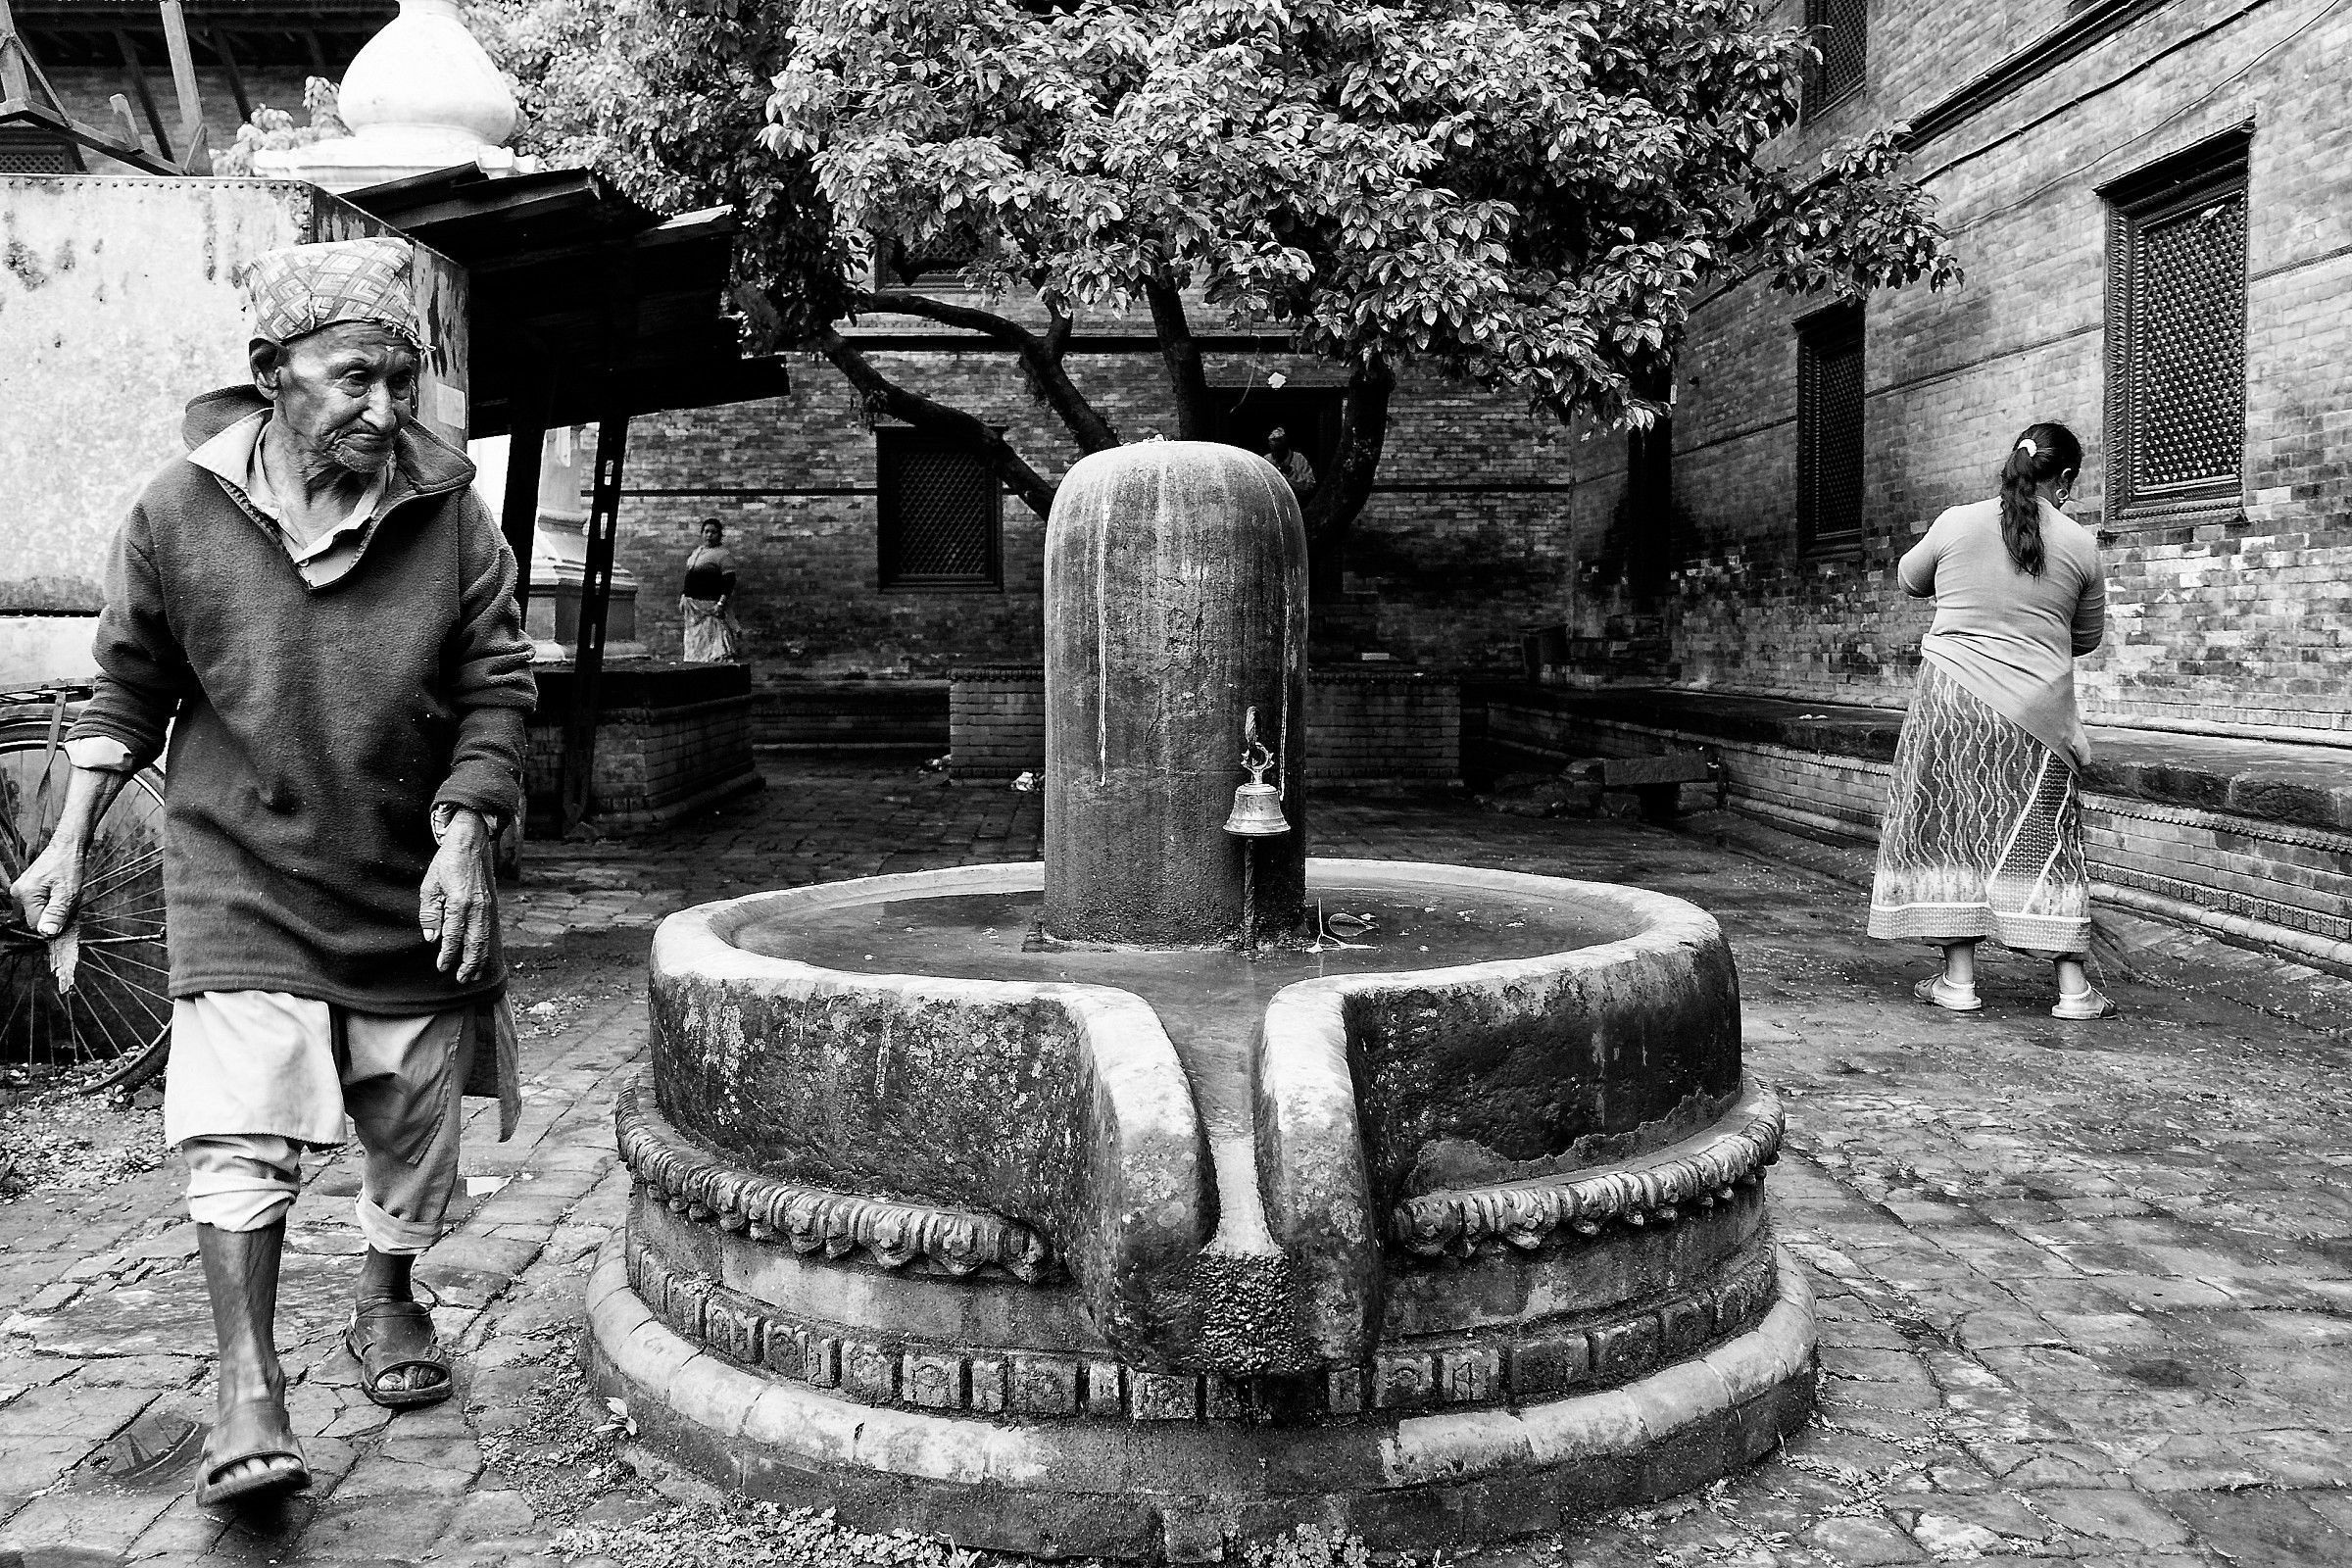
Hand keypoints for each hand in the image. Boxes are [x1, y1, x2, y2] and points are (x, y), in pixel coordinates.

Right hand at [8, 765, 125, 936]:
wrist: (68, 845)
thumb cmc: (69, 864)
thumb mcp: (68, 892)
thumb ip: (57, 914)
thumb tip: (47, 933)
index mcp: (25, 895)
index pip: (37, 925)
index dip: (55, 923)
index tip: (68, 913)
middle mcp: (19, 892)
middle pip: (39, 918)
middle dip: (57, 913)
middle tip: (69, 898)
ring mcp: (23, 889)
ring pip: (43, 910)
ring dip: (58, 906)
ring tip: (66, 892)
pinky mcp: (30, 887)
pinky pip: (43, 902)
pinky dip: (56, 900)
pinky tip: (62, 890)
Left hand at [419, 809, 495, 981]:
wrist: (469, 845)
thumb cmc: (446, 864)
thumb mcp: (429, 886)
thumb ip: (430, 913)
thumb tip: (432, 937)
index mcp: (459, 902)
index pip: (454, 936)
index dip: (448, 954)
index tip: (442, 967)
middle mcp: (476, 907)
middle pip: (475, 943)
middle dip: (469, 964)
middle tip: (463, 980)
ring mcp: (486, 907)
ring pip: (485, 940)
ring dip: (479, 959)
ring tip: (474, 975)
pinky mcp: (489, 906)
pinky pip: (489, 931)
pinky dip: (485, 947)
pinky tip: (481, 956)